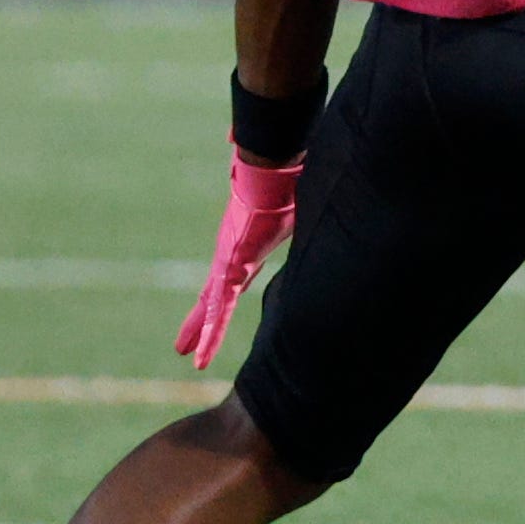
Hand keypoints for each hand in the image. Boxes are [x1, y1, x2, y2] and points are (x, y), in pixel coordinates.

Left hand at [175, 147, 298, 368]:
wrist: (272, 169)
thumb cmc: (288, 185)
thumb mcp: (300, 216)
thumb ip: (310, 228)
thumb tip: (339, 220)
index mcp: (248, 247)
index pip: (233, 281)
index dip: (222, 300)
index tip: (216, 311)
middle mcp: (232, 255)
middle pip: (213, 296)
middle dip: (200, 320)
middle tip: (184, 345)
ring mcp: (228, 259)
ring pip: (212, 304)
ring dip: (201, 331)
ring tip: (186, 354)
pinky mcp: (230, 262)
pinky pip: (219, 302)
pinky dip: (211, 326)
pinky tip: (200, 346)